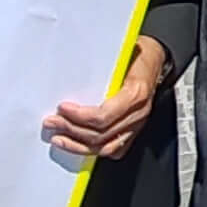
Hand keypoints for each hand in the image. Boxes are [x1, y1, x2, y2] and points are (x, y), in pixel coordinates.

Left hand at [46, 36, 170, 164]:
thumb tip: (72, 69)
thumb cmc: (138, 56)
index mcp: (135, 94)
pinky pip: (112, 150)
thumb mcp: (121, 55)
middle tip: (52, 122)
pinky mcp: (132, 132)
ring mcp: (136, 126)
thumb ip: (102, 67)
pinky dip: (93, 150)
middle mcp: (138, 114)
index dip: (79, 116)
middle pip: (100, 134)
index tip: (62, 108)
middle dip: (71, 129)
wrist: (155, 61)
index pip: (104, 116)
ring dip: (77, 145)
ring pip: (104, 147)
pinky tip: (77, 145)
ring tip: (58, 138)